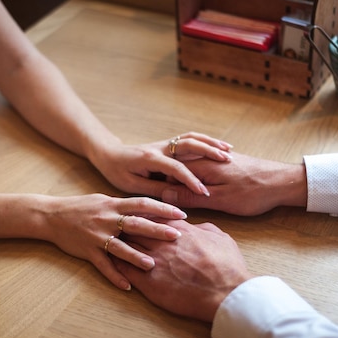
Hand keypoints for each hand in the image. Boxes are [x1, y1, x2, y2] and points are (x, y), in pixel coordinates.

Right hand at [40, 194, 187, 290]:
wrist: (52, 216)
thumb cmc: (81, 207)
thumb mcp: (104, 201)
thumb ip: (125, 206)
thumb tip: (149, 207)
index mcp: (113, 204)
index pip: (142, 204)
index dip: (163, 208)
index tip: (181, 214)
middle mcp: (107, 219)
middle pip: (136, 224)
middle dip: (157, 230)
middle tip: (177, 236)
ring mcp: (97, 236)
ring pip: (120, 247)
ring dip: (136, 257)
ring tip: (152, 265)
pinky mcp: (87, 251)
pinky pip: (103, 266)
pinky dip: (115, 277)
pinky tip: (127, 287)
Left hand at [90, 132, 232, 197]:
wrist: (109, 155)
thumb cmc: (118, 172)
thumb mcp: (132, 186)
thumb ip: (153, 190)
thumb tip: (172, 199)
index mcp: (151, 158)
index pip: (176, 168)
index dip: (190, 180)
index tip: (204, 192)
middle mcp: (161, 147)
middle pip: (189, 145)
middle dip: (209, 152)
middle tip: (227, 161)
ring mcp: (166, 143)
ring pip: (192, 138)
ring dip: (211, 143)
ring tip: (228, 151)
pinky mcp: (169, 144)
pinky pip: (190, 139)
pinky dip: (206, 141)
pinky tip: (219, 146)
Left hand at [114, 220, 253, 321]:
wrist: (225, 293)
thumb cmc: (227, 267)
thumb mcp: (220, 238)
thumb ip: (204, 228)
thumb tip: (195, 226)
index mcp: (178, 230)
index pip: (152, 215)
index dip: (142, 215)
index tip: (134, 214)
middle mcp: (162, 242)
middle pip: (134, 228)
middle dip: (124, 225)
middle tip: (113, 224)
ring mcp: (153, 262)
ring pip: (126, 246)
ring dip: (116, 242)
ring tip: (106, 239)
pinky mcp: (148, 283)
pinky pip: (124, 270)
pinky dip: (115, 264)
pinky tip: (108, 262)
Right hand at [161, 152, 307, 215]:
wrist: (283, 181)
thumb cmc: (253, 192)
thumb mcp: (221, 200)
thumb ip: (192, 197)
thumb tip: (166, 195)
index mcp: (202, 166)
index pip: (171, 172)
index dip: (160, 186)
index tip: (152, 200)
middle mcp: (206, 159)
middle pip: (178, 167)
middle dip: (167, 181)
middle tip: (157, 197)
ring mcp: (216, 160)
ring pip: (190, 167)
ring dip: (181, 180)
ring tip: (171, 194)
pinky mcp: (225, 164)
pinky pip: (202, 168)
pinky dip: (194, 177)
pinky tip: (194, 189)